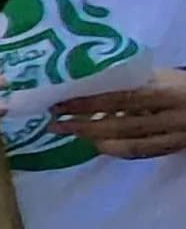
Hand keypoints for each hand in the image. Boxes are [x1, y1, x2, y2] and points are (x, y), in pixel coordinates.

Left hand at [49, 68, 185, 159]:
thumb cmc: (183, 84)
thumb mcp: (162, 76)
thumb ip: (132, 81)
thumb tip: (90, 86)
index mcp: (166, 91)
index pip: (119, 98)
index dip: (87, 104)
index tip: (58, 105)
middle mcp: (170, 116)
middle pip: (120, 125)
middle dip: (84, 126)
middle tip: (54, 125)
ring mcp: (175, 135)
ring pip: (130, 144)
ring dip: (96, 141)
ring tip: (71, 134)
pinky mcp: (176, 148)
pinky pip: (143, 153)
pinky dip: (118, 150)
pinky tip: (98, 145)